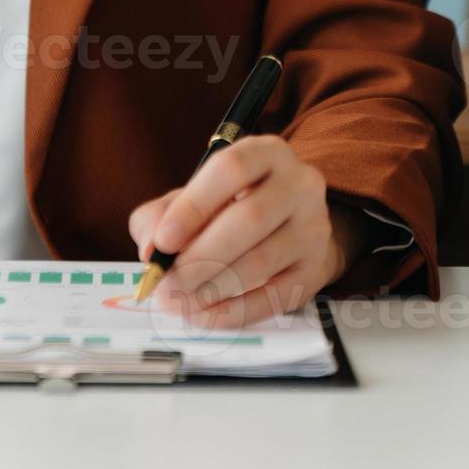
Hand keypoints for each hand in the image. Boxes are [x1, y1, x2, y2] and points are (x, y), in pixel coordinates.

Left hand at [128, 136, 359, 328]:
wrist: (291, 228)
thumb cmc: (232, 208)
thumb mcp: (194, 197)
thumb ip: (161, 216)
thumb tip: (152, 251)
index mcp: (266, 154)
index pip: (232, 169)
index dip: (194, 206)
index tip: (163, 242)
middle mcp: (300, 184)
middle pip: (251, 217)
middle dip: (201, 256)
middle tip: (168, 283)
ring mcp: (314, 226)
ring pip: (262, 260)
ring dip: (212, 287)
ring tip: (179, 301)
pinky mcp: (316, 268)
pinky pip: (274, 296)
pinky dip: (234, 311)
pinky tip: (205, 315)